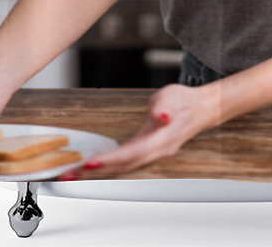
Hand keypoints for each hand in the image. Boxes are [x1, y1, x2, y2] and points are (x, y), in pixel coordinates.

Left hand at [58, 83, 221, 180]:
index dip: (110, 160)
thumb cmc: (184, 101)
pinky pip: (127, 164)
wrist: (201, 109)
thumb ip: (163, 107)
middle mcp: (157, 151)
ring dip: (100, 173)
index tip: (90, 163)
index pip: (131, 152)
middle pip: (123, 166)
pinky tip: (95, 167)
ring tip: (76, 174)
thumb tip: (162, 117)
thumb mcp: (172, 96)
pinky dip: (110, 168)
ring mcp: (154, 154)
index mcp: (161, 139)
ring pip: (124, 168)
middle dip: (96, 172)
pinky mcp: (150, 152)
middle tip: (70, 175)